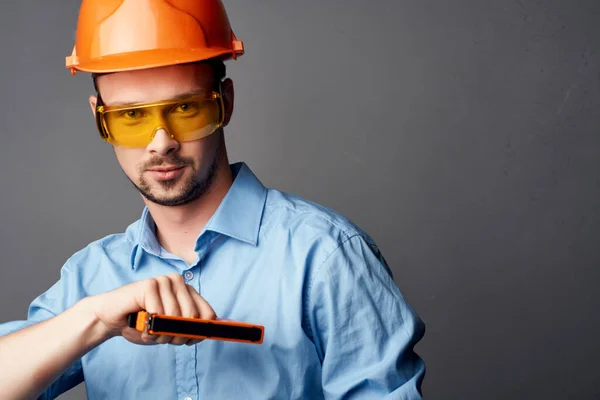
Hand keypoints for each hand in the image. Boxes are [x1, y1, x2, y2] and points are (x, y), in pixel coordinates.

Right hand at [87, 273, 215, 345]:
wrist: (109, 319)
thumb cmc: (140, 324)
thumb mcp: (169, 330)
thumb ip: (186, 329)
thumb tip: (201, 332)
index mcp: (188, 292)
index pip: (209, 314)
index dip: (199, 332)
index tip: (186, 341)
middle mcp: (179, 283)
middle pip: (193, 317)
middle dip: (176, 335)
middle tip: (160, 337)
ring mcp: (164, 281)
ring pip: (175, 316)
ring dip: (160, 333)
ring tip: (148, 330)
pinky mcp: (150, 284)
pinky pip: (158, 313)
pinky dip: (149, 326)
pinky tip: (140, 323)